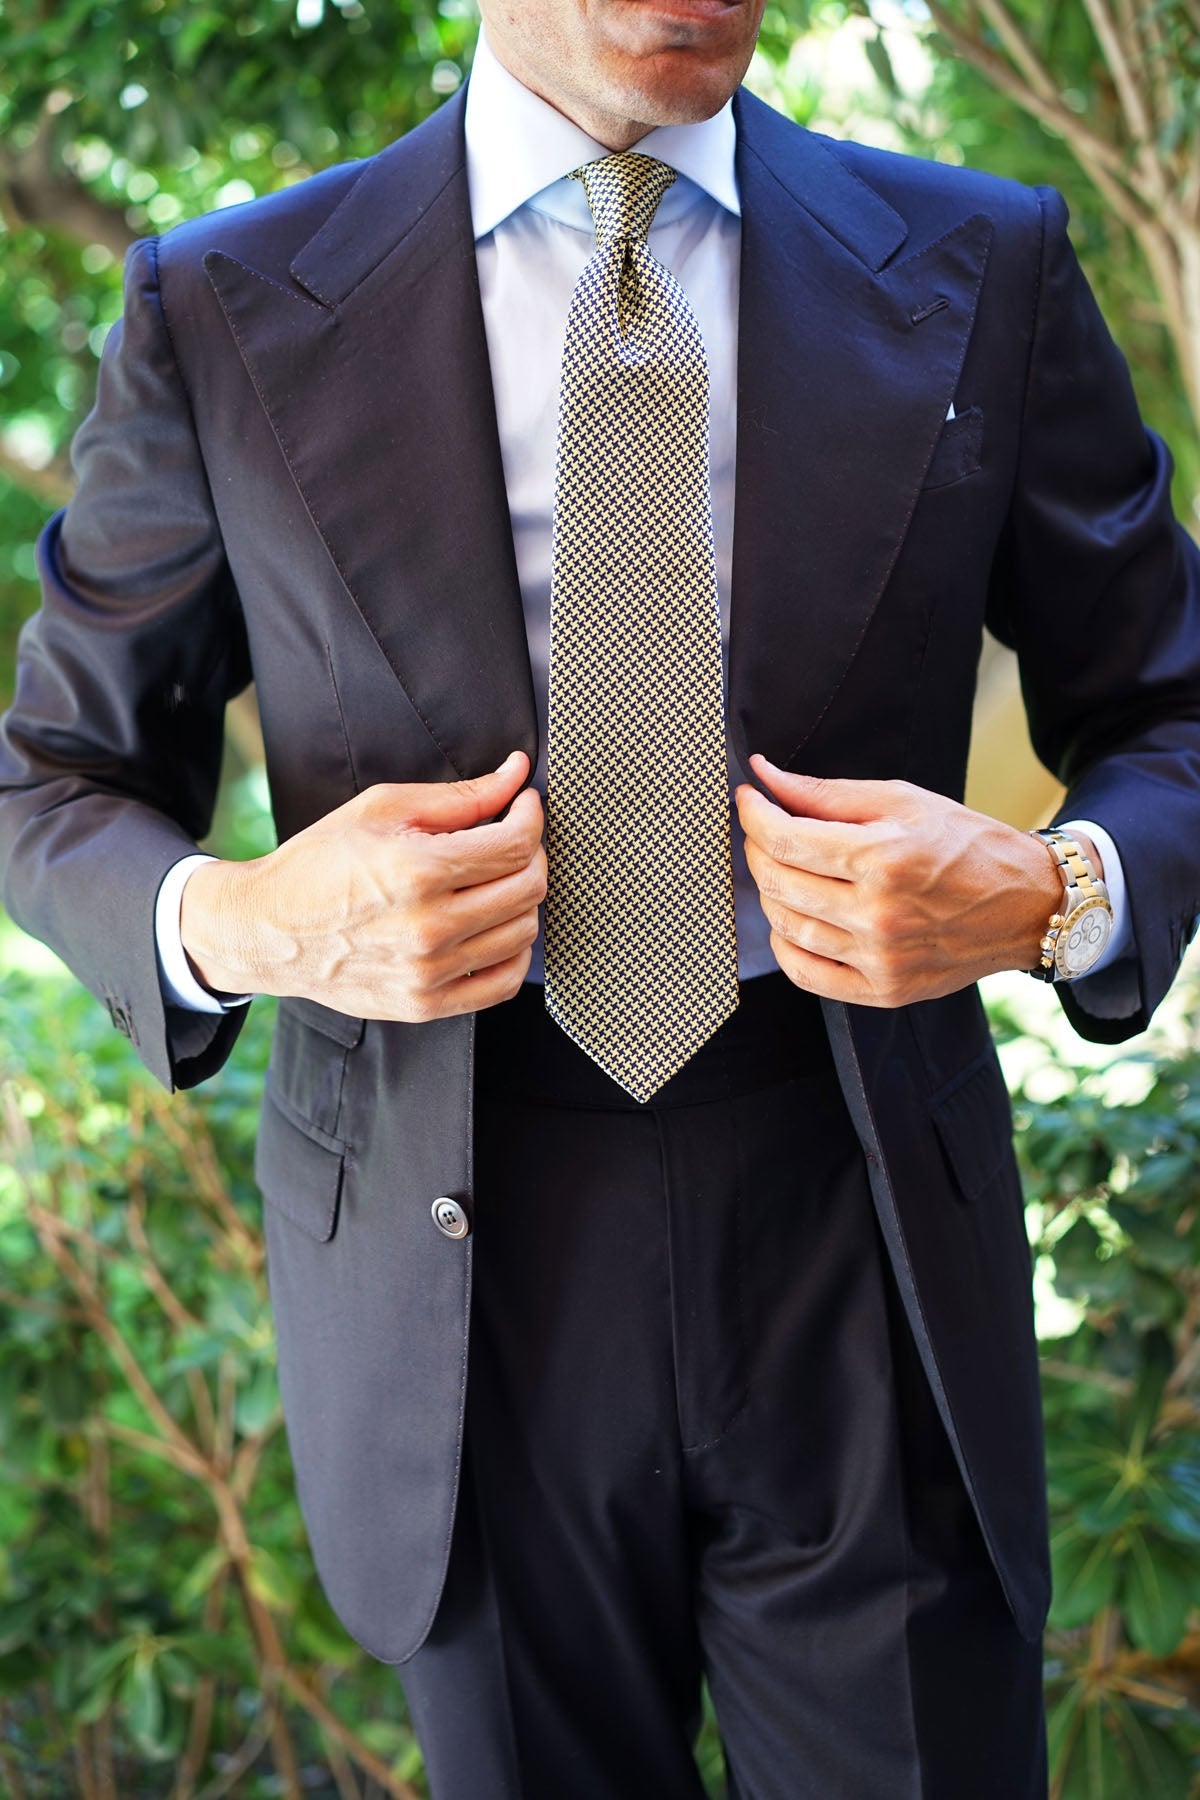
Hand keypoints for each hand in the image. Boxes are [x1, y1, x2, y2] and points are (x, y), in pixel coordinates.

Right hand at [180, 751, 545, 1020]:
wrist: (267, 930)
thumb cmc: (318, 863)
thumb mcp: (381, 809)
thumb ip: (460, 796)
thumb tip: (516, 773)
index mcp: (417, 870)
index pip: (514, 845)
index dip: (530, 817)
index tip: (523, 805)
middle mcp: (428, 926)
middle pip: (527, 888)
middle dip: (531, 853)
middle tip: (510, 839)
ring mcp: (428, 972)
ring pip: (523, 933)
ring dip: (521, 901)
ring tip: (494, 881)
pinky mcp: (424, 1005)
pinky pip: (502, 984)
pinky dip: (512, 952)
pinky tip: (493, 928)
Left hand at [734, 755, 1078, 1006]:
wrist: (1029, 904)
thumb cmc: (967, 846)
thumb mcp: (903, 802)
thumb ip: (827, 794)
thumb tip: (766, 777)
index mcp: (884, 858)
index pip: (786, 839)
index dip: (754, 815)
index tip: (749, 799)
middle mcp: (879, 913)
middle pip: (778, 883)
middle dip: (757, 849)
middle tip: (764, 831)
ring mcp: (880, 958)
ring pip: (787, 927)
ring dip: (770, 894)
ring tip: (783, 870)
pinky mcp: (884, 990)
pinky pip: (807, 974)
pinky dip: (786, 945)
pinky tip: (793, 920)